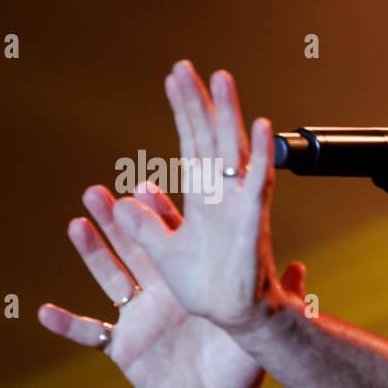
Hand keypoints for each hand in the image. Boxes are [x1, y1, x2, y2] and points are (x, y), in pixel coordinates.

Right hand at [38, 182, 307, 387]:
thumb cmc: (241, 364)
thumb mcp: (260, 328)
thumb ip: (278, 297)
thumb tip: (301, 269)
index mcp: (191, 282)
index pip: (173, 239)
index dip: (158, 214)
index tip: (145, 185)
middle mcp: (161, 291)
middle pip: (134, 248)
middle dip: (115, 220)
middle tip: (96, 191)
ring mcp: (140, 317)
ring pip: (109, 278)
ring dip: (91, 254)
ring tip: (75, 224)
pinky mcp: (124, 347)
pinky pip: (91, 334)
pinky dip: (68, 324)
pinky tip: (43, 312)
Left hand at [112, 60, 286, 335]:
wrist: (232, 320)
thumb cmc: (206, 290)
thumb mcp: (164, 254)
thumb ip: (147, 227)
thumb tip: (126, 201)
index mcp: (202, 201)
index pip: (191, 146)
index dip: (183, 113)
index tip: (175, 79)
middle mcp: (223, 196)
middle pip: (210, 139)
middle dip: (199, 103)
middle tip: (187, 66)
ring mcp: (240, 206)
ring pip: (233, 151)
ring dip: (229, 115)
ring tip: (222, 78)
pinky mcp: (253, 224)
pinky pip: (259, 184)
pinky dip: (260, 156)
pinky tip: (261, 128)